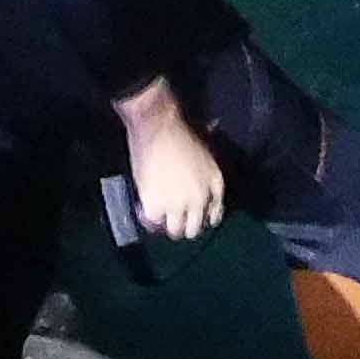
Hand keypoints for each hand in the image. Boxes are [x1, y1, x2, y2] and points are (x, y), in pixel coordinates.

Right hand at [117, 81, 224, 240]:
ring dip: (166, 224)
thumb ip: (208, 166)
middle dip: (184, 225)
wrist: (159, 128)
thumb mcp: (207, 149)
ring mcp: (179, 205)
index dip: (202, 217)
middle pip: (194, 228)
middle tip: (171, 218)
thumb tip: (212, 150)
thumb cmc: (182, 131)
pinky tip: (144, 207)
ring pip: (175, 231)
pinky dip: (148, 217)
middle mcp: (201, 198)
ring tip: (158, 214)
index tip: (191, 215)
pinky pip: (153, 223)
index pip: (214, 215)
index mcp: (215, 184)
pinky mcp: (156, 208)